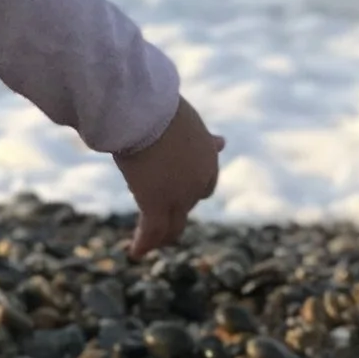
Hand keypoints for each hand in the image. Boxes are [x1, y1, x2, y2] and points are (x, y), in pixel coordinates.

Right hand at [117, 96, 221, 255]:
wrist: (146, 109)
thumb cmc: (158, 105)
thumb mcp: (187, 121)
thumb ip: (203, 139)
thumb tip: (224, 143)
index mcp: (208, 158)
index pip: (205, 183)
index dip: (192, 188)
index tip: (181, 189)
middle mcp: (198, 182)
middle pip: (188, 205)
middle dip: (176, 212)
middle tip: (163, 221)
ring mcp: (178, 196)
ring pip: (171, 225)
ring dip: (161, 235)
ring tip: (150, 244)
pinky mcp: (155, 203)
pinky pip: (151, 230)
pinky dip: (144, 243)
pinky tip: (135, 252)